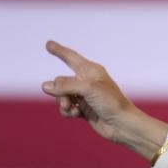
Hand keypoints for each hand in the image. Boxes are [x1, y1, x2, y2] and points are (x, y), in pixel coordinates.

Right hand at [41, 40, 167, 160]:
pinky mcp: (83, 108)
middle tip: (68, 101)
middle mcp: (87, 81)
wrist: (122, 124)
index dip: (59, 51)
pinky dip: (68, 112)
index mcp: (91, 70)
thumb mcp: (88, 89)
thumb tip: (45, 87)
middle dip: (59, 92)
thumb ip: (65, 86)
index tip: (48, 43)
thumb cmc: (111, 102)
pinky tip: (76, 115)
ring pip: (61, 96)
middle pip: (60, 81)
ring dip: (63, 103)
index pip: (70, 57)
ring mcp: (85, 95)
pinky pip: (66, 108)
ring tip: (72, 109)